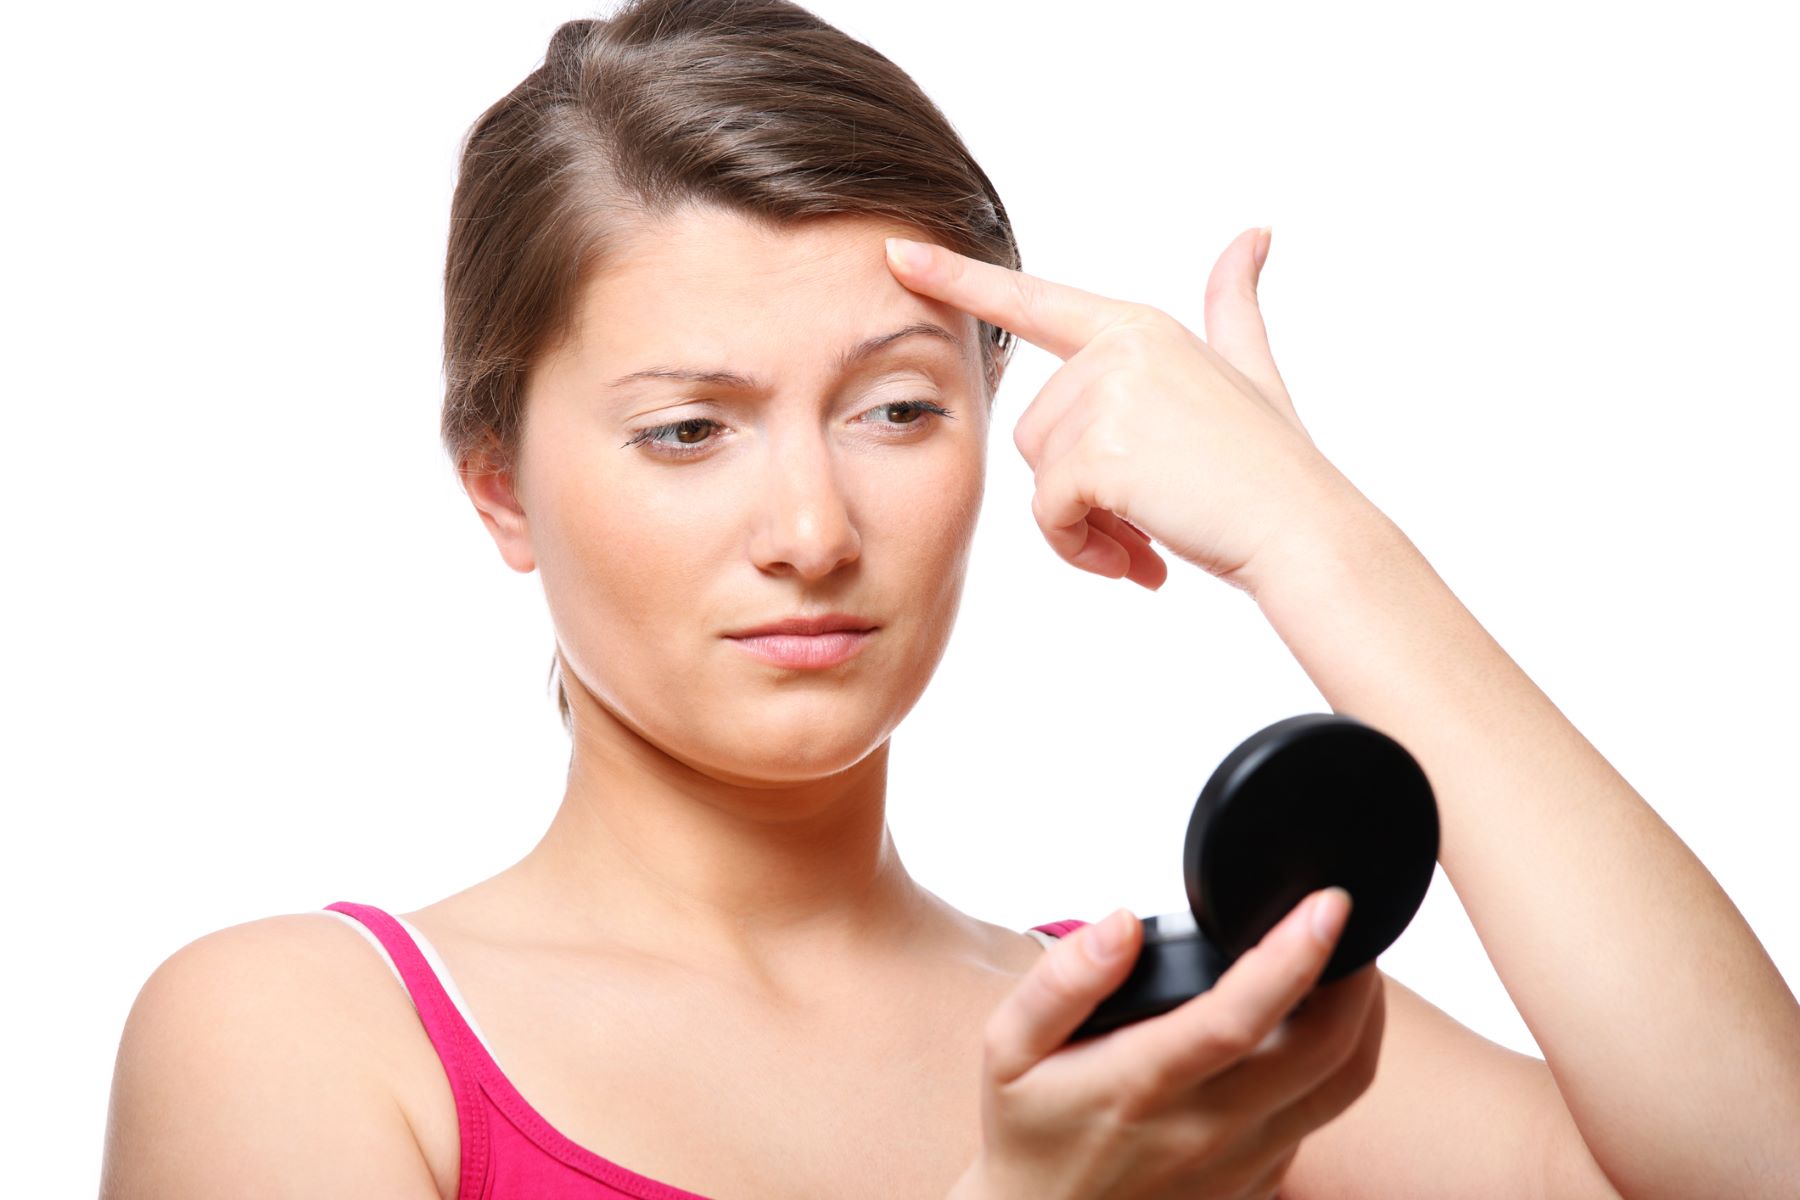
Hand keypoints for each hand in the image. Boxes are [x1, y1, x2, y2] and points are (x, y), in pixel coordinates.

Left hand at [884, 228, 1371, 596]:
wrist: (1305, 534)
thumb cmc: (1273, 467)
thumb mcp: (1252, 372)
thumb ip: (1235, 306)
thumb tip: (1256, 232)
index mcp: (1137, 327)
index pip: (1030, 299)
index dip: (958, 279)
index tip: (894, 252)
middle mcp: (1119, 348)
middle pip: (1032, 430)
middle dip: (1075, 489)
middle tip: (1141, 521)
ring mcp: (1109, 395)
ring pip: (1037, 475)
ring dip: (1081, 524)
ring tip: (1145, 540)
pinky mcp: (1100, 453)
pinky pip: (1048, 514)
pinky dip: (1083, 550)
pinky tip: (1139, 562)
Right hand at [949, 893, 1383, 1199]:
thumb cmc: (1030, 1126)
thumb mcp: (1010, 1046)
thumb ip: (1063, 980)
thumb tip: (1123, 924)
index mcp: (1141, 1085)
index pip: (1238, 1019)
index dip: (1294, 957)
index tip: (1326, 904)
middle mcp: (1204, 1131)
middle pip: (1323, 1052)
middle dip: (1356, 977)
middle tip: (1345, 918)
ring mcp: (1241, 1165)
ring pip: (1342, 1088)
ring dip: (1364, 1019)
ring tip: (1349, 962)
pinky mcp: (1260, 1182)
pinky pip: (1322, 1117)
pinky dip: (1337, 1061)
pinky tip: (1311, 1024)